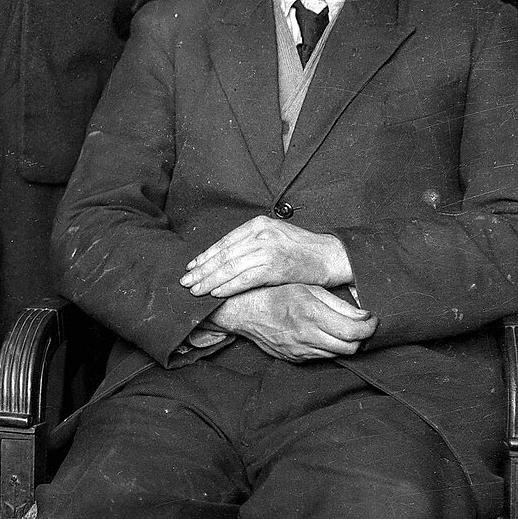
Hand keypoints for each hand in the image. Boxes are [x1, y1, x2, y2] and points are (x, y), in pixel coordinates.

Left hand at [181, 216, 351, 299]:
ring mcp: (267, 249)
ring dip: (209, 281)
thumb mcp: (276, 236)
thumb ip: (253, 243)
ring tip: (195, 291)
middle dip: (201, 270)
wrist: (333, 256)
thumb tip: (227, 257)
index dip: (205, 256)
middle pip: (223, 254)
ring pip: (229, 267)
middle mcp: (260, 234)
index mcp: (258, 224)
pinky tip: (216, 294)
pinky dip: (228, 287)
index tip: (191, 267)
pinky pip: (245, 278)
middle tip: (185, 281)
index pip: (224, 242)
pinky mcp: (275, 267)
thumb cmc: (304, 250)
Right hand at [215, 284, 377, 360]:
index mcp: (311, 313)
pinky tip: (325, 335)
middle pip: (350, 347)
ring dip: (346, 343)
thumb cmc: (273, 292)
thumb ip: (337, 302)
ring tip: (344, 328)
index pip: (353, 331)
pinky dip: (329, 348)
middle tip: (363, 325)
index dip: (370, 327)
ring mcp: (300, 350)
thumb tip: (363, 314)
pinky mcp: (294, 358)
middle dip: (362, 337)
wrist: (241, 311)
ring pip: (338, 354)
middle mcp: (306, 336)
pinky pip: (321, 357)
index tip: (373, 319)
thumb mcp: (307, 287)